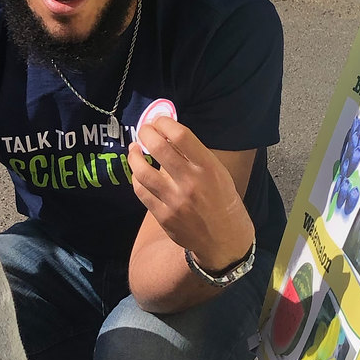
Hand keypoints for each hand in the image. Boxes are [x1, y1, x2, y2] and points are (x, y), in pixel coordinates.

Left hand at [128, 118, 254, 272]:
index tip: (159, 120)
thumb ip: (194, 156)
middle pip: (158, 148)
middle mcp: (190, 183)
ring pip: (142, 171)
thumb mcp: (218, 173)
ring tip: (134, 149)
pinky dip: (137, 178)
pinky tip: (138, 172)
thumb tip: (167, 135)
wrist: (225, 240)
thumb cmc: (223, 201)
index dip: (164, 122)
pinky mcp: (163, 217)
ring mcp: (175, 201)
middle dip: (146, 133)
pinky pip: (141, 192)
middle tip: (144, 130)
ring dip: (134, 155)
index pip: (180, 135)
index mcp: (208, 168)